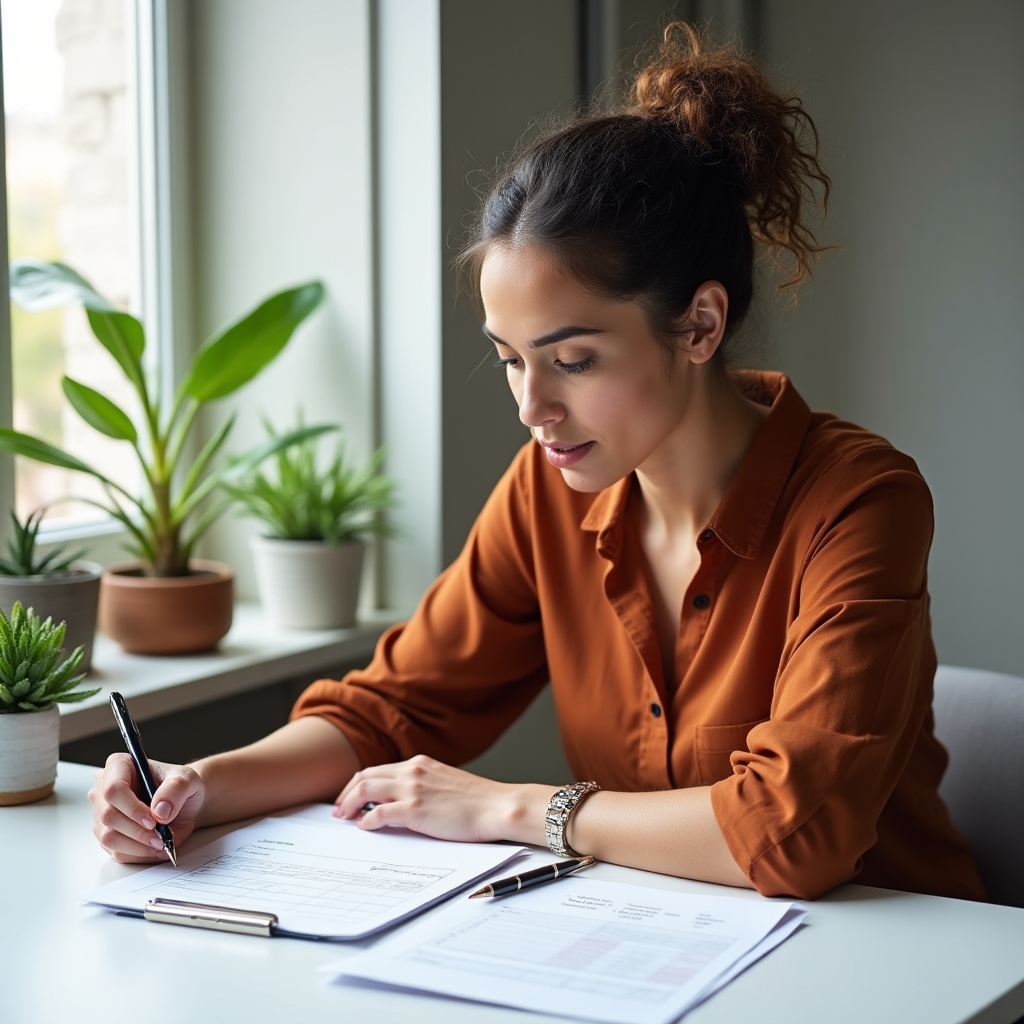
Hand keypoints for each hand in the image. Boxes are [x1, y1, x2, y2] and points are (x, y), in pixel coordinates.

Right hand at [89, 753, 205, 862]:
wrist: (185, 803)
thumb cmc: (181, 786)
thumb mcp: (187, 780)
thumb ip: (176, 789)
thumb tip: (160, 811)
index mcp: (119, 766)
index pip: (114, 789)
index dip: (132, 808)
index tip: (153, 821)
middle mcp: (104, 789)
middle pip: (108, 816)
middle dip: (138, 831)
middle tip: (161, 837)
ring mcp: (102, 814)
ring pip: (109, 837)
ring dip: (137, 846)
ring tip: (161, 843)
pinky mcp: (107, 835)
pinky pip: (115, 851)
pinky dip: (137, 854)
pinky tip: (154, 849)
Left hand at [333, 754, 547, 843]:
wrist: (497, 806)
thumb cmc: (478, 801)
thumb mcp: (445, 782)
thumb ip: (423, 785)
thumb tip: (403, 801)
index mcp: (420, 763)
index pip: (378, 770)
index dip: (359, 784)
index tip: (350, 797)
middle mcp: (412, 771)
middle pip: (365, 777)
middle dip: (347, 793)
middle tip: (339, 809)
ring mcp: (412, 789)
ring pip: (366, 790)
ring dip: (349, 804)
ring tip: (343, 817)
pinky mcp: (414, 809)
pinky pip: (378, 813)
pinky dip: (366, 820)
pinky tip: (364, 828)